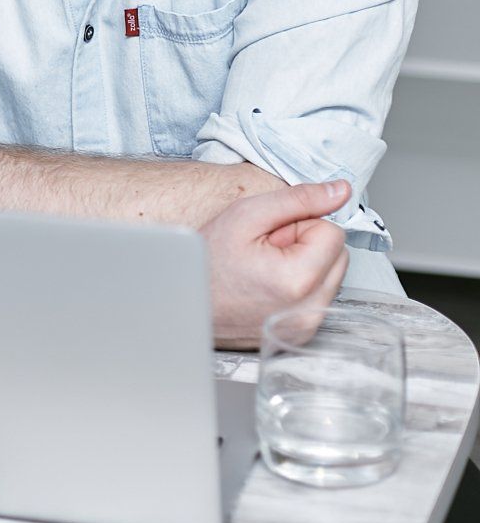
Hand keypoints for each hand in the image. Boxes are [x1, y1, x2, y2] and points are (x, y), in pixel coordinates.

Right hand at [202, 180, 350, 348]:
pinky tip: (269, 284)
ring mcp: (307, 326)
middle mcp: (309, 310)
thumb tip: (340, 190)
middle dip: (307, 246)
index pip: (333, 232)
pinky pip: (319, 296)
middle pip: (338, 255)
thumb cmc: (206, 259)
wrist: (182, 298)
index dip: (300, 226)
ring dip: (306, 266)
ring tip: (266, 268)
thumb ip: (298, 199)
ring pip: (331, 276)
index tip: (271, 235)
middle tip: (267, 250)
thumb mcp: (246, 215)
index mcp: (299, 280)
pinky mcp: (303, 332)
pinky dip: (300, 286)